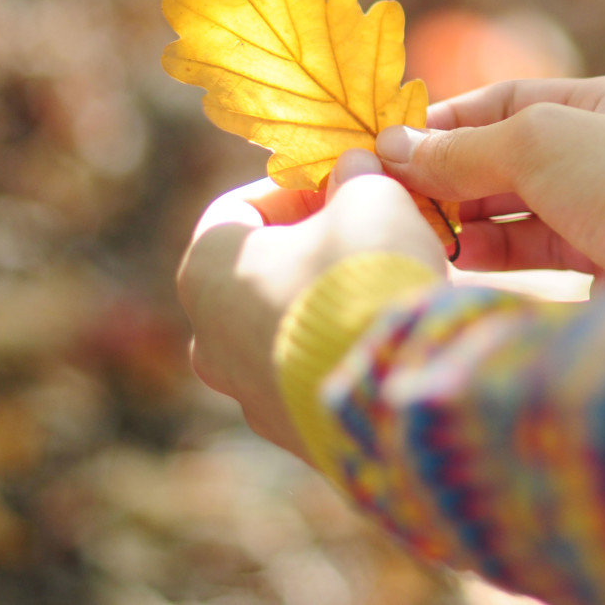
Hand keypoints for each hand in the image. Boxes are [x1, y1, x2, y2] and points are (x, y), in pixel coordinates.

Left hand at [175, 154, 445, 461]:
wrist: (397, 392)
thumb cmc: (366, 276)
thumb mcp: (369, 197)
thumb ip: (356, 176)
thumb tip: (355, 167)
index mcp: (206, 272)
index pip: (235, 210)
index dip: (293, 189)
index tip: (341, 182)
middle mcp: (210, 341)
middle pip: (259, 274)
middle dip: (312, 247)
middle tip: (368, 231)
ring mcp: (249, 398)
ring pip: (286, 330)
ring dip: (329, 302)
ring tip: (389, 284)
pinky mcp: (295, 437)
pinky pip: (317, 378)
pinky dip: (346, 352)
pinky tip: (393, 335)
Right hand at [374, 76, 604, 280]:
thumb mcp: (543, 143)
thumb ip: (465, 149)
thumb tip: (390, 149)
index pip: (509, 102)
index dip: (447, 122)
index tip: (386, 145)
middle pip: (508, 159)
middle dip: (447, 175)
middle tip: (383, 195)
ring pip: (518, 211)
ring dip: (463, 219)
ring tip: (407, 228)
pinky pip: (536, 256)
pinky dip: (492, 255)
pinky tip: (450, 260)